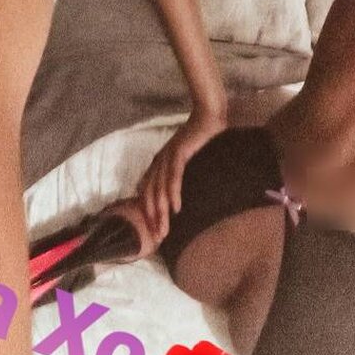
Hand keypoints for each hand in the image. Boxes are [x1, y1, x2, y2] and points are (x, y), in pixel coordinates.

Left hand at [137, 109, 225, 240]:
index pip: (147, 192)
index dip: (148, 212)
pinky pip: (173, 177)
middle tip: (157, 238)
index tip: (153, 231)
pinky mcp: (179, 153)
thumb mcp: (185, 159)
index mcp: (158, 164)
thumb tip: (179, 193)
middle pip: (150, 195)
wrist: (207, 116)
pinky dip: (172, 193)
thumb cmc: (200, 138)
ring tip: (164, 229)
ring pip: (159, 190)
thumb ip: (179, 173)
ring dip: (160, 212)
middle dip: (152, 218)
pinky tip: (175, 208)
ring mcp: (167, 158)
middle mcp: (159, 162)